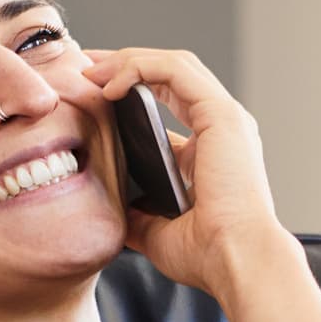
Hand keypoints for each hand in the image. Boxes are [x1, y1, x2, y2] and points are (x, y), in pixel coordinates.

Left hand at [82, 47, 292, 300]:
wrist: (235, 261)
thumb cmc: (206, 254)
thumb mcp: (155, 229)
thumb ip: (136, 212)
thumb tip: (112, 209)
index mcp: (211, 148)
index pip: (169, 99)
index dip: (131, 88)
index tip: (92, 92)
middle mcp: (222, 127)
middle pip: (170, 74)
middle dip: (124, 64)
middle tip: (85, 67)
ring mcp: (225, 118)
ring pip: (173, 64)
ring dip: (128, 60)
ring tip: (91, 69)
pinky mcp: (221, 115)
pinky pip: (176, 71)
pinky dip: (141, 67)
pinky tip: (111, 84)